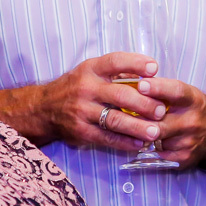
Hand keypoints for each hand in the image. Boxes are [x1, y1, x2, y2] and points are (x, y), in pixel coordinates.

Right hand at [41, 54, 167, 152]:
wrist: (44, 108)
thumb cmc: (76, 86)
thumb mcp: (90, 70)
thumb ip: (116, 72)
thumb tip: (149, 75)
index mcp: (91, 69)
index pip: (116, 61)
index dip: (136, 64)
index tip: (155, 69)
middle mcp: (87, 88)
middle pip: (120, 95)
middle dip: (144, 103)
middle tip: (161, 110)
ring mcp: (83, 111)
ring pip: (115, 120)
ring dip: (138, 127)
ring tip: (155, 131)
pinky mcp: (81, 131)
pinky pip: (106, 138)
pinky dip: (124, 142)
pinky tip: (138, 144)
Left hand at [134, 76, 205, 167]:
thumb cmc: (194, 107)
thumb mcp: (186, 93)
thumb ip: (164, 90)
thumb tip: (134, 82)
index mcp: (193, 100)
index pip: (176, 92)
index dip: (157, 88)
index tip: (141, 85)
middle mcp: (192, 121)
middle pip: (160, 122)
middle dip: (141, 118)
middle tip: (124, 113)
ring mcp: (189, 141)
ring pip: (155, 138)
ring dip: (144, 133)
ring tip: (139, 127)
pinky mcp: (184, 158)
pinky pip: (158, 153)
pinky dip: (152, 147)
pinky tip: (152, 140)